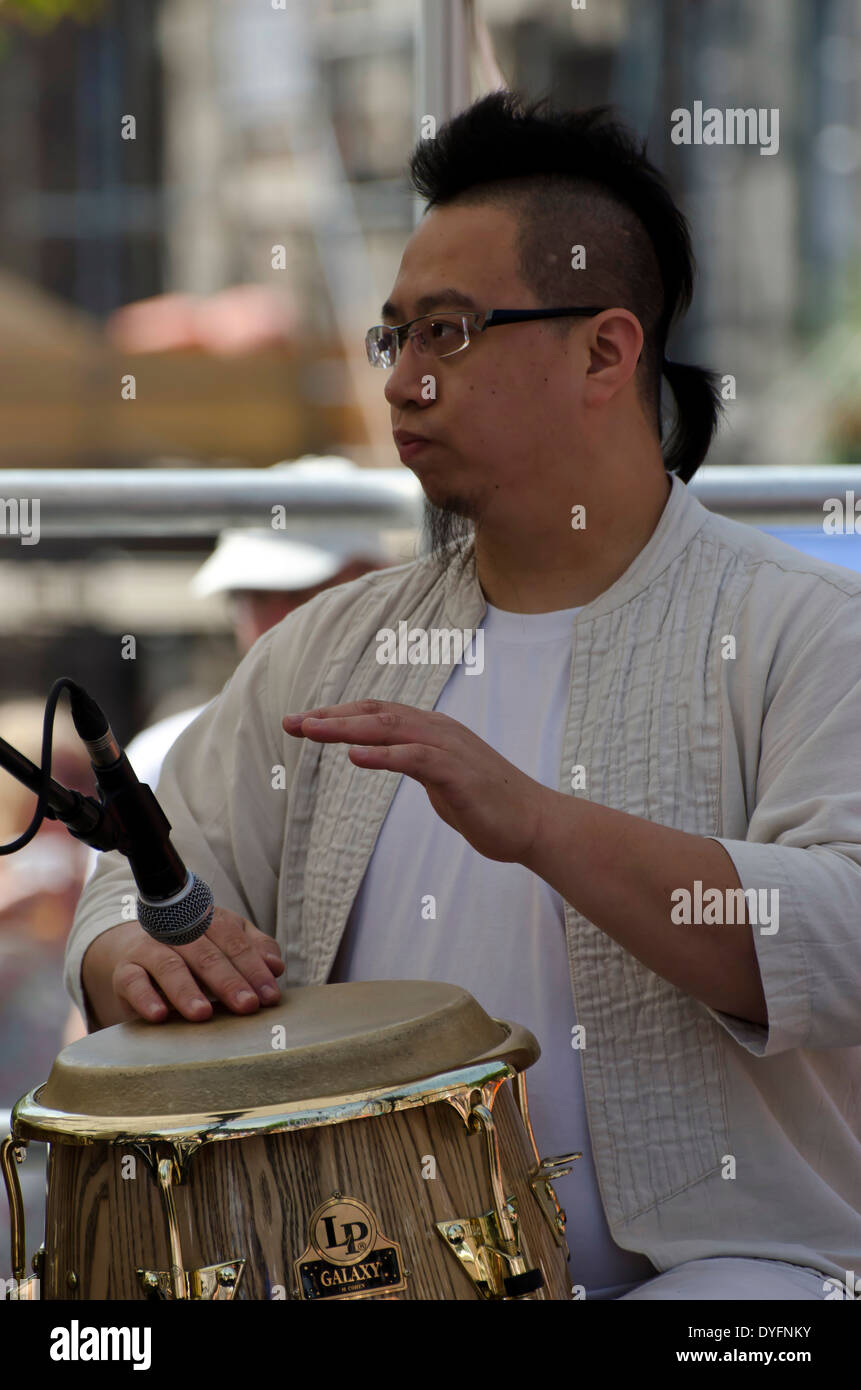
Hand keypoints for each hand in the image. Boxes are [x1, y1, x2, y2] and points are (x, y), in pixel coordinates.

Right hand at [81, 908, 284, 1027]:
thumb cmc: (194, 953)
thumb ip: (255, 950)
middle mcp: (178, 930)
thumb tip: (276, 966)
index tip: (270, 995)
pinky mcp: (126, 971)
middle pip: (206, 953)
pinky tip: (160, 1016)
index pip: (234, 940)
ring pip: (170, 966)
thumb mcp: (227, 945)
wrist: (138, 953)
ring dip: (187, 991)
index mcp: (208, 919)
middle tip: (247, 1005)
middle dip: (229, 981)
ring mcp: (149, 948)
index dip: (254, 967)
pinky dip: (146, 998)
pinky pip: (133, 982)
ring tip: (203, 1014)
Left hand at [283, 699, 548, 863]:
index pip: (377, 714)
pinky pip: (414, 758)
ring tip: (310, 731)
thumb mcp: (441, 779)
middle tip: (291, 722)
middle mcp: (438, 730)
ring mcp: (449, 748)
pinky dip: (383, 755)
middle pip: (375, 715)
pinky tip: (354, 756)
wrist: (534, 824)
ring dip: (346, 728)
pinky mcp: (457, 772)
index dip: (338, 714)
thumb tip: (385, 758)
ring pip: (389, 729)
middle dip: (330, 717)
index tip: (301, 722)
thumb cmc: (488, 805)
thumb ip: (414, 763)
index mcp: (432, 730)